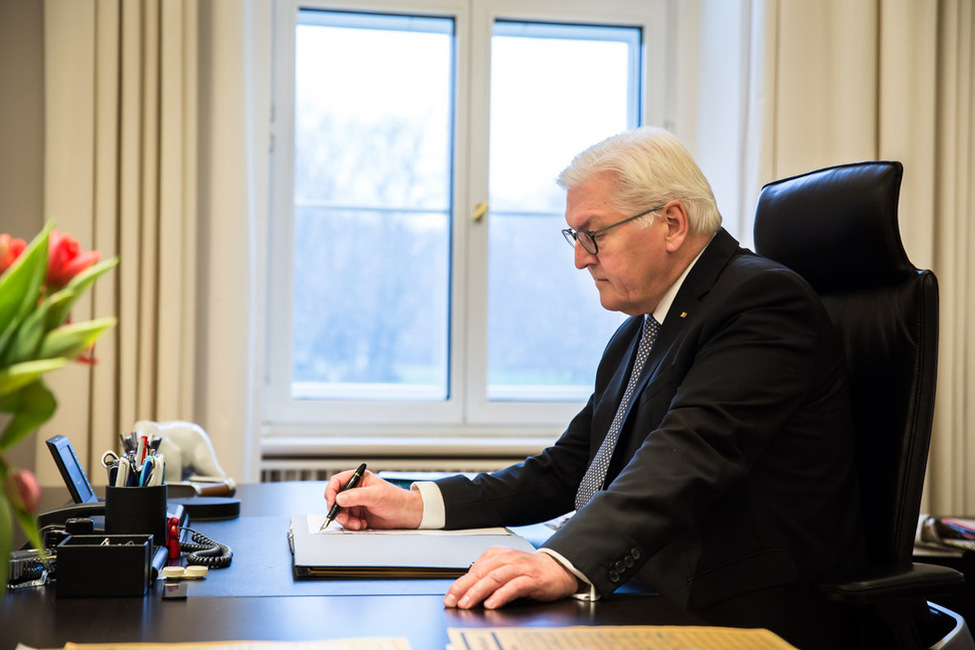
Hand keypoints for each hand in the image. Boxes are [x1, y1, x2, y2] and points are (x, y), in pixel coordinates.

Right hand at [322, 470, 423, 529]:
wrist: (406, 514)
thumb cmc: (395, 499)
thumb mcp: (375, 495)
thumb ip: (356, 496)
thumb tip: (339, 498)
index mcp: (359, 479)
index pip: (337, 482)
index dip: (331, 491)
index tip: (332, 502)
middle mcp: (355, 490)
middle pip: (335, 499)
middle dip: (338, 510)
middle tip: (343, 518)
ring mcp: (356, 503)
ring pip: (340, 512)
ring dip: (346, 520)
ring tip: (357, 524)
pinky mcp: (358, 515)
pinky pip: (347, 521)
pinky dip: (352, 525)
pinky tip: (363, 524)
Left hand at [443, 547, 577, 609]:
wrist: (558, 569)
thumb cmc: (530, 571)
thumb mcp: (506, 568)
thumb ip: (488, 576)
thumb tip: (466, 590)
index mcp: (498, 554)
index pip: (474, 569)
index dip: (459, 584)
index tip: (449, 596)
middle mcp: (507, 559)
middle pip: (481, 573)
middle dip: (464, 588)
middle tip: (453, 601)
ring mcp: (519, 568)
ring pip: (494, 578)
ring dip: (478, 592)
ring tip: (467, 603)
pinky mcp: (531, 579)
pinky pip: (514, 586)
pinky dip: (501, 595)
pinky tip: (492, 603)